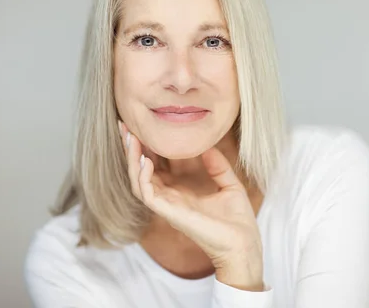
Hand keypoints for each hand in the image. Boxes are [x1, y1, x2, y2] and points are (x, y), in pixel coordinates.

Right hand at [118, 121, 263, 288]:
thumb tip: (208, 145)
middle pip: (140, 170)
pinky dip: (143, 176)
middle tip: (124, 125)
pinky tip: (146, 160)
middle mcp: (169, 197)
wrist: (244, 243)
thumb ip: (217, 165)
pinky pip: (147, 194)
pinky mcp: (170, 213)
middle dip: (131, 148)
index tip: (141, 125)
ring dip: (132, 159)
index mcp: (180, 191)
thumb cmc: (237, 221)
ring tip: (130, 138)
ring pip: (137, 180)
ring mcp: (167, 205)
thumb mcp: (230, 184)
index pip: (155, 165)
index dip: (146, 147)